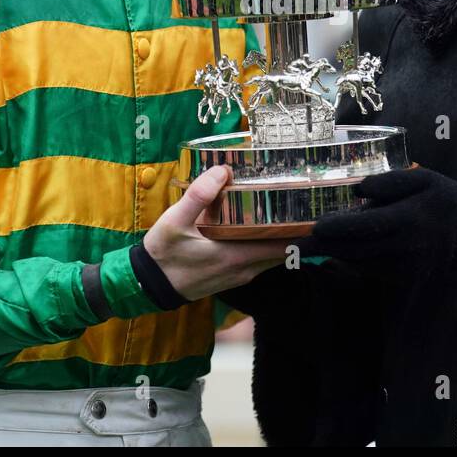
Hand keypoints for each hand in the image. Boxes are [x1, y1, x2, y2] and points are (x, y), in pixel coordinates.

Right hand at [143, 166, 288, 299]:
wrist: (147, 285)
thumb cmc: (163, 254)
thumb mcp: (174, 221)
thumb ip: (198, 195)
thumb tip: (223, 170)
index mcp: (236, 256)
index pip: (282, 246)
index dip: (299, 230)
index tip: (309, 209)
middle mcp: (244, 270)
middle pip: (282, 251)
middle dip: (293, 230)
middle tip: (299, 203)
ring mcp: (239, 276)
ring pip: (271, 258)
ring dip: (279, 239)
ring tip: (284, 212)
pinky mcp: (232, 278)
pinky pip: (259, 262)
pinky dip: (265, 247)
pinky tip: (259, 229)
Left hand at [300, 167, 456, 276]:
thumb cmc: (446, 201)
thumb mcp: (424, 179)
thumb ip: (391, 182)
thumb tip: (357, 189)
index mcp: (407, 219)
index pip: (363, 227)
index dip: (336, 228)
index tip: (314, 226)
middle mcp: (402, 247)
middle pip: (354, 250)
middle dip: (324, 246)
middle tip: (297, 240)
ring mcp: (402, 266)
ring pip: (359, 262)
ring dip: (334, 254)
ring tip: (310, 244)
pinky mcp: (402, 277)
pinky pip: (370, 269)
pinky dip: (351, 261)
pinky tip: (338, 250)